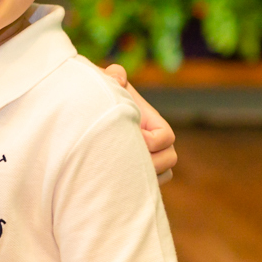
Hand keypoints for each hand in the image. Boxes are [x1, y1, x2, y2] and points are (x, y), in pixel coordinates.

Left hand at [101, 63, 177, 183]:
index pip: (166, 137)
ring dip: (143, 175)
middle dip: (150, 162)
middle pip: (169, 160)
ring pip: (161, 175)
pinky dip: (136, 185)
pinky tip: (115, 178)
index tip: (129, 136)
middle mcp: (158, 142)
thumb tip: (117, 76)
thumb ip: (113, 75)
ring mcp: (151, 158)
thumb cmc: (101, 94)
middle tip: (122, 159)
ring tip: (118, 169)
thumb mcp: (106, 82)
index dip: (151, 140)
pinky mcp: (139, 171)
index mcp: (154, 122)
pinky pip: (148, 185)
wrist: (92, 111)